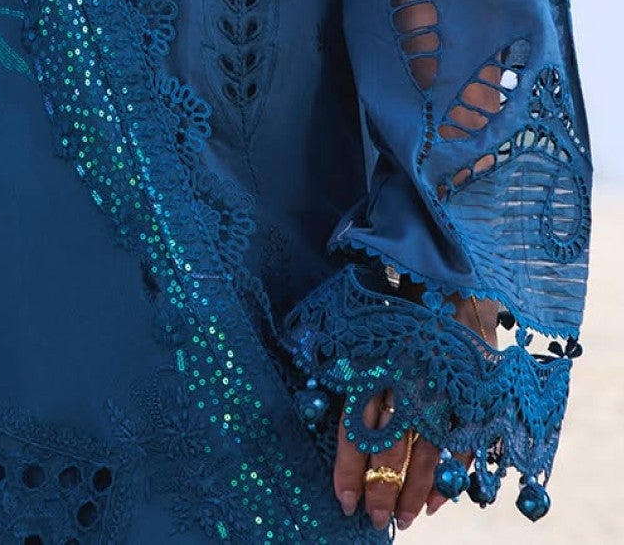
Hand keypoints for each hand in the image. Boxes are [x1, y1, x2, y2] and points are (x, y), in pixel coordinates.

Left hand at [332, 293, 497, 530]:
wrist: (451, 271)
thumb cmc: (398, 301)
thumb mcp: (363, 321)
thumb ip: (347, 361)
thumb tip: (316, 391)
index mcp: (373, 360)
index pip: (355, 423)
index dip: (349, 466)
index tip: (345, 502)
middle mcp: (405, 376)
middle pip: (389, 445)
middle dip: (381, 488)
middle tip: (377, 521)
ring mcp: (442, 385)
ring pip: (425, 451)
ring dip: (414, 491)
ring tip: (405, 519)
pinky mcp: (474, 390)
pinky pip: (462, 442)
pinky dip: (450, 475)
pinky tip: (438, 500)